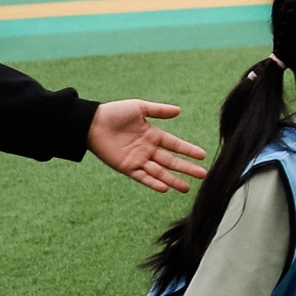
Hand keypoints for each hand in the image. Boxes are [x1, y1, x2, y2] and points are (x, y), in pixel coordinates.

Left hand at [88, 100, 202, 192]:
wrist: (91, 123)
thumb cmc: (114, 112)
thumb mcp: (139, 108)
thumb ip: (159, 110)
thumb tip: (179, 111)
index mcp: (152, 135)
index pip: (175, 144)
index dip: (188, 150)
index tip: (202, 155)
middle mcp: (148, 149)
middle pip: (171, 161)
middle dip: (186, 168)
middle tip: (203, 175)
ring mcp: (138, 159)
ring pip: (159, 172)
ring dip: (173, 180)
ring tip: (187, 188)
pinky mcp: (127, 167)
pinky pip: (143, 177)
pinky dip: (153, 183)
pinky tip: (165, 188)